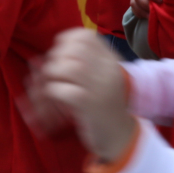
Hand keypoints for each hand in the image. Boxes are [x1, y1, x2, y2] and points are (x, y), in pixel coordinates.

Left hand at [40, 29, 138, 161]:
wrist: (120, 136)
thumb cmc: (107, 105)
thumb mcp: (103, 77)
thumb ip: (89, 61)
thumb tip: (59, 47)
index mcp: (111, 61)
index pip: (86, 36)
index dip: (67, 40)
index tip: (61, 52)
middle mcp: (107, 71)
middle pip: (75, 49)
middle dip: (57, 55)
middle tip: (54, 69)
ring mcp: (99, 88)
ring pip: (68, 67)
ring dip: (54, 72)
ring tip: (54, 81)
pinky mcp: (89, 105)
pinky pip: (63, 90)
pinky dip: (54, 90)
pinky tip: (56, 96)